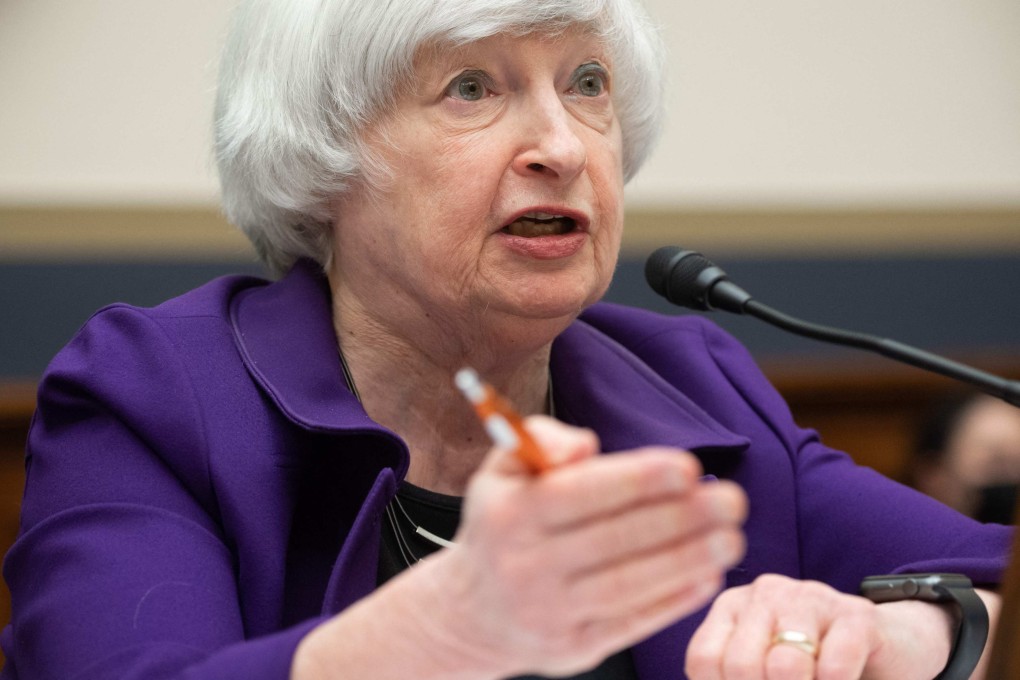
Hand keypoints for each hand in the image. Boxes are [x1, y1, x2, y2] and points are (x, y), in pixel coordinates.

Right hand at [422, 415, 747, 677]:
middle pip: (613, 541)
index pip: (578, 494)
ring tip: (731, 537)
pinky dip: (673, 600)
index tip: (687, 467)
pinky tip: (709, 576)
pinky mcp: (572, 648)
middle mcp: (524, 566)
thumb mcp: (503, 470)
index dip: (636, 481)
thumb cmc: (503, 524)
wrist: (472, 612)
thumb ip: (541, 440)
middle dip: (679, 519)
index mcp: (509, 514)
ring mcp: (548, 613)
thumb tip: (584, 446)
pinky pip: (631, 623)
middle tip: (731, 499)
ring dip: (687, 560)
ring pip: (628, 585)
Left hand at [685, 573, 959, 679]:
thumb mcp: (765, 669)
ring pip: (785, 667)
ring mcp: (812, 598)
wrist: (889, 644)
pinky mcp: (858, 616)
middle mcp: (766, 594)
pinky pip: (835, 667)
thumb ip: (738, 676)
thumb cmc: (813, 664)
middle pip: (741, 665)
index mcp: (733, 607)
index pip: (705, 659)